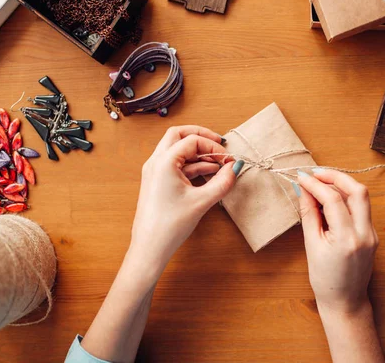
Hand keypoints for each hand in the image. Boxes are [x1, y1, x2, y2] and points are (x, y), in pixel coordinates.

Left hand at [127, 126, 238, 277]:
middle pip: (178, 135)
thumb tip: (235, 168)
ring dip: (198, 154)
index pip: (191, 140)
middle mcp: (155, 162)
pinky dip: (192, 166)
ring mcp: (154, 172)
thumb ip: (222, 182)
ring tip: (219, 166)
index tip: (228, 158)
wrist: (150, 248)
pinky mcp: (157, 182)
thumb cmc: (169, 225)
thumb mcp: (202, 201)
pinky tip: (209, 175)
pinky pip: (176, 165)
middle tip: (219, 145)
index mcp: (163, 162)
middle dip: (201, 138)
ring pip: (177, 150)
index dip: (212, 146)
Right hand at [296, 169, 377, 315]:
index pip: (333, 199)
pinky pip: (361, 209)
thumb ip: (309, 214)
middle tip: (315, 173)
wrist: (345, 301)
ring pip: (362, 197)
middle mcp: (365, 234)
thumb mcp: (311, 245)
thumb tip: (303, 190)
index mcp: (347, 239)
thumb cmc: (325, 279)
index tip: (301, 177)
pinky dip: (346, 199)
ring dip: (342, 185)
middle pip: (357, 191)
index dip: (315, 184)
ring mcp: (373, 234)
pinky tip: (329, 200)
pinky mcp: (373, 235)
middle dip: (336, 176)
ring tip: (320, 184)